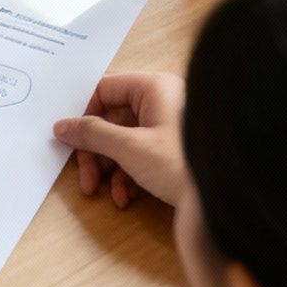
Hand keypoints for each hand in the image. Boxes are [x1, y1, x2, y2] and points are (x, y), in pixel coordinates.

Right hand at [52, 72, 187, 208]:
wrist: (225, 198)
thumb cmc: (181, 164)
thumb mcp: (130, 148)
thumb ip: (92, 134)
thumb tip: (61, 126)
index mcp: (153, 88)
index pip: (104, 90)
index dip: (84, 116)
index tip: (70, 141)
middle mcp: (161, 102)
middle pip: (111, 120)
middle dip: (96, 154)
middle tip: (87, 180)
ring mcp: (167, 127)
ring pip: (122, 141)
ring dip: (110, 170)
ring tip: (105, 194)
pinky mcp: (172, 151)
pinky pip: (139, 156)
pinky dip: (128, 177)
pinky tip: (126, 198)